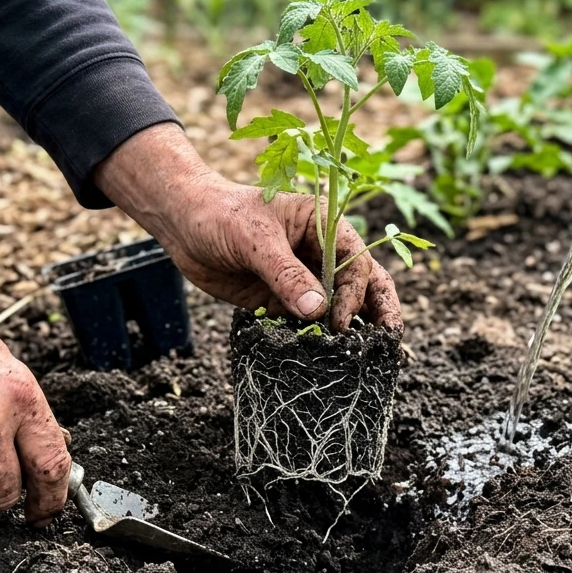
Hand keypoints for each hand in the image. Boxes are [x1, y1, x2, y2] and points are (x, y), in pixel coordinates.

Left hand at [95, 123, 402, 331]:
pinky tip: (319, 356)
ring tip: (359, 355)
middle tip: (387, 340)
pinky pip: (306, 322)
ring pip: (338, 306)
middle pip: (362, 283)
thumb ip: (286, 274)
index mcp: (324, 226)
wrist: (184, 225)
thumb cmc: (222, 216)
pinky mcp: (283, 300)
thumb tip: (317, 310)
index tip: (341, 319)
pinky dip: (314, 338)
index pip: (355, 261)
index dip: (355, 291)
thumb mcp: (256, 240)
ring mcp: (303, 279)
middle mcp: (320, 253)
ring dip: (348, 328)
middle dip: (377, 309)